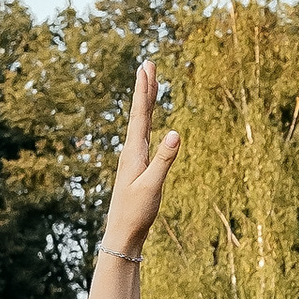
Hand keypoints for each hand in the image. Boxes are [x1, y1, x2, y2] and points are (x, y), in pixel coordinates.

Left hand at [101, 60, 180, 262]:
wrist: (122, 234)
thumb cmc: (136, 213)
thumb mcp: (152, 186)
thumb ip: (165, 160)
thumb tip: (176, 133)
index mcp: (134, 152)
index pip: (141, 115)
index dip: (145, 90)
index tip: (147, 68)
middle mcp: (131, 151)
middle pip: (140, 113)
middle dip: (146, 88)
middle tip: (148, 64)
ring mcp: (134, 159)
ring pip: (142, 123)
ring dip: (146, 102)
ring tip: (150, 84)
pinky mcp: (138, 167)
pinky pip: (144, 136)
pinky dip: (148, 121)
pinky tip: (149, 121)